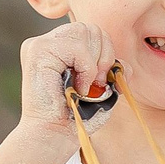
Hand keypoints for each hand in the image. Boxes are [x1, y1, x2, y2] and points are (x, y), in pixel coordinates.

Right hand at [15, 21, 118, 142]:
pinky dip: (86, 68)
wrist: (54, 135)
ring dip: (93, 63)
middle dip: (102, 56)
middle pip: (90, 28)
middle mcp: (46, 42)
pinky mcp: (38, 51)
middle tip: (95, 84)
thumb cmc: (76, 117)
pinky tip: (78, 87)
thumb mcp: (101, 91)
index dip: (105, 53)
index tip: (99, 81)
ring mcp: (39, 45)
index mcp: (58, 47)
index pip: (92, 32)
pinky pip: (77, 47)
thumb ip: (111, 72)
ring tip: (85, 86)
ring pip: (84, 32)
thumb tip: (126, 65)